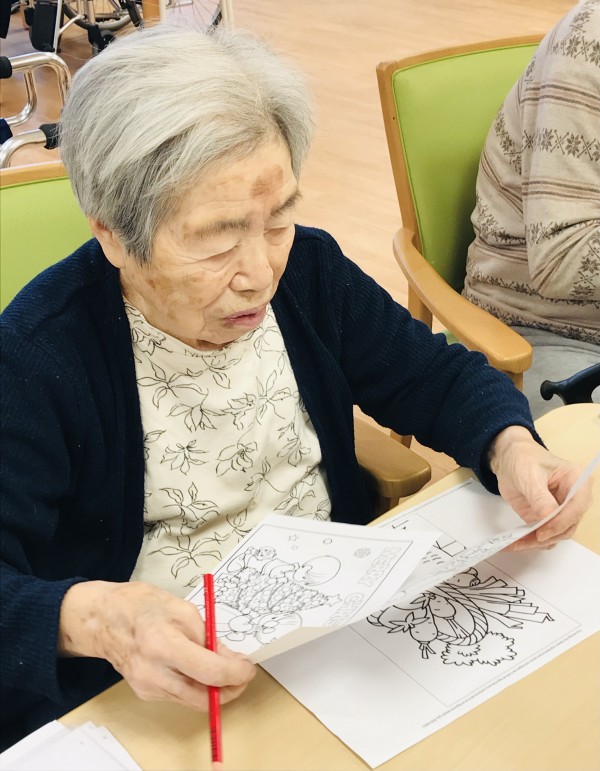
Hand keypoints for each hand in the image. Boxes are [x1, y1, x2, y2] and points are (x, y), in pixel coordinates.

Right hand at [58, 580, 255, 708]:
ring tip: (222, 668)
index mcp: (163, 644)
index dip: (235, 674)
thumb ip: (207, 635)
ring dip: (213, 690)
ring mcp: (147, 687)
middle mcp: (154, 672)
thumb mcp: (181, 609)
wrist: (102, 619)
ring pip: (193, 701)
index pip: (210, 672)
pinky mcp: (144, 693)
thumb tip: (229, 658)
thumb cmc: (140, 605)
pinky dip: (195, 687)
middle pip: (203, 698)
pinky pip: (179, 697)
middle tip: (242, 674)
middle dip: (230, 690)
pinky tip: (197, 669)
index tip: (247, 667)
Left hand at [488, 426, 592, 550]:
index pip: (576, 507)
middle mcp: (574, 498)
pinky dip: (531, 541)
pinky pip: (545, 535)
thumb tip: (548, 517)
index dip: (561, 522)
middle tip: (525, 541)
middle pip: (569, 525)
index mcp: (577, 480)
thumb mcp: (529, 475)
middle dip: (548, 536)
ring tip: (516, 543)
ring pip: (557, 534)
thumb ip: (539, 497)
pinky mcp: (548, 519)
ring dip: (537, 542)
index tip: (542, 532)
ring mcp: (561, 510)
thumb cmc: (523, 459)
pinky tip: (516, 542)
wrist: (509, 459)